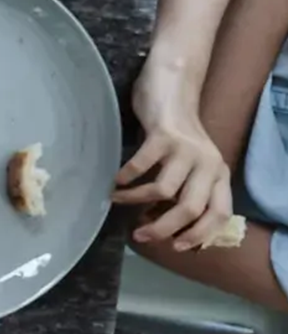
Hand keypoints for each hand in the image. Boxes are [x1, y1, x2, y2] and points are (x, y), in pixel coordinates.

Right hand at [117, 84, 235, 249]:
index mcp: (219, 173)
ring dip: (136, 201)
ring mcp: (187, 149)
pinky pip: (141, 165)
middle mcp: (209, 163)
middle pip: (190, 208)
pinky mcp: (164, 135)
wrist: (172, 87)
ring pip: (164, 190)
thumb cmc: (177, 131)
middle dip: (163, 228)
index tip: (175, 246)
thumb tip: (167, 225)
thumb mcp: (192, 163)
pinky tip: (115, 180)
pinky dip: (125, 178)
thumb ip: (188, 188)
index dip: (198, 235)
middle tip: (140, 234)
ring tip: (117, 201)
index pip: (219, 214)